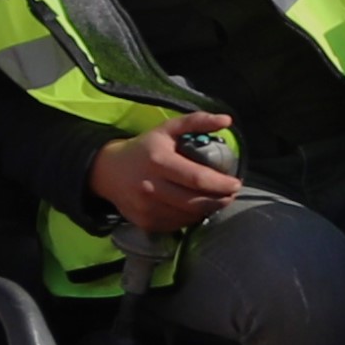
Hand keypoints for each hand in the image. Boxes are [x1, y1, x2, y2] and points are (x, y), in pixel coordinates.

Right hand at [89, 126, 244, 233]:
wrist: (108, 171)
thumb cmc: (144, 148)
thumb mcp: (167, 129)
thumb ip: (197, 122)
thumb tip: (227, 120)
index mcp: (159, 161)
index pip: (197, 178)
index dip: (221, 184)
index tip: (236, 183)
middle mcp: (151, 187)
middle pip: (196, 201)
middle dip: (220, 199)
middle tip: (232, 193)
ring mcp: (147, 208)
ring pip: (189, 215)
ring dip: (209, 209)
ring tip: (218, 200)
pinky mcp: (146, 222)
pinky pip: (178, 224)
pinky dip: (192, 217)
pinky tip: (197, 207)